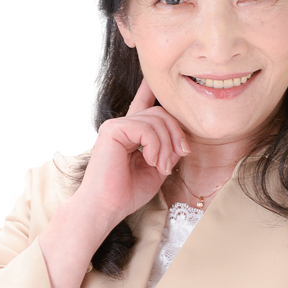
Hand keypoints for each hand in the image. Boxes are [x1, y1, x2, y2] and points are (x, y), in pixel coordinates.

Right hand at [72, 79, 190, 238]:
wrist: (105, 207)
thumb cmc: (126, 194)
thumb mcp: (156, 170)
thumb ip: (168, 152)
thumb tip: (182, 141)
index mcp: (130, 134)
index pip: (143, 105)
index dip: (149, 90)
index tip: (154, 79)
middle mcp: (122, 126)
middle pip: (160, 113)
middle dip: (176, 134)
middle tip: (179, 157)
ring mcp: (116, 126)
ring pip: (156, 120)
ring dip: (167, 146)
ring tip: (162, 166)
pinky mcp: (113, 130)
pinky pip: (146, 129)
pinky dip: (155, 146)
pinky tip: (151, 161)